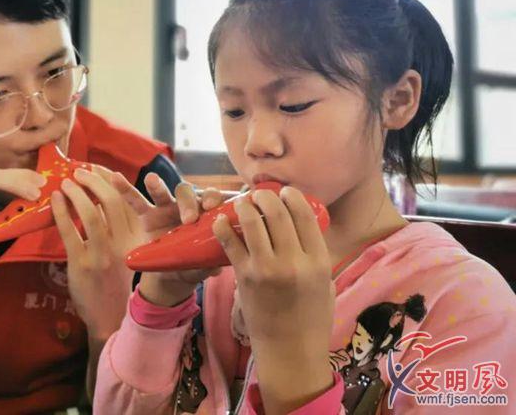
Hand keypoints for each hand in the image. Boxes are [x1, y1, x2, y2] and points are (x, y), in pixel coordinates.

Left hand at [51, 166, 140, 340]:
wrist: (109, 317)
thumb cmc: (116, 280)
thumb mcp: (127, 250)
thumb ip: (119, 227)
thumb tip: (100, 196)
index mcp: (137, 238)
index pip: (126, 200)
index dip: (111, 180)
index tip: (99, 169)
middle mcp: (123, 244)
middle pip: (111, 201)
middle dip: (94, 180)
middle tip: (80, 172)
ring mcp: (102, 254)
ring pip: (91, 212)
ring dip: (77, 191)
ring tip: (67, 182)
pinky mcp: (82, 264)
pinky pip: (69, 231)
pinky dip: (62, 210)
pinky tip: (56, 199)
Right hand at [114, 173, 226, 306]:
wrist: (172, 277)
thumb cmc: (194, 265)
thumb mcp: (203, 265)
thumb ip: (210, 260)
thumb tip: (218, 260)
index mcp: (205, 214)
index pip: (211, 198)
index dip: (212, 198)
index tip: (210, 207)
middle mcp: (186, 206)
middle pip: (187, 193)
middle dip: (188, 202)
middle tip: (188, 219)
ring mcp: (165, 209)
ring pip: (162, 192)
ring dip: (157, 185)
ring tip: (151, 180)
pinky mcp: (147, 216)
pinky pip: (136, 201)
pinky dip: (125, 189)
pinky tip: (116, 178)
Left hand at [213, 187, 333, 413]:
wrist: (289, 351)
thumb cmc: (310, 317)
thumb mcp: (323, 282)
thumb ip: (314, 253)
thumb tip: (301, 224)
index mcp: (319, 261)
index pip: (305, 215)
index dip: (292, 196)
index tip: (285, 191)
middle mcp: (294, 261)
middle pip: (277, 213)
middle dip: (266, 196)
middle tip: (259, 194)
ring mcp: (267, 268)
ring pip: (251, 222)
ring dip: (244, 205)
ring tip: (242, 203)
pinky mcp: (244, 277)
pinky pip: (230, 243)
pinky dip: (222, 227)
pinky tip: (220, 220)